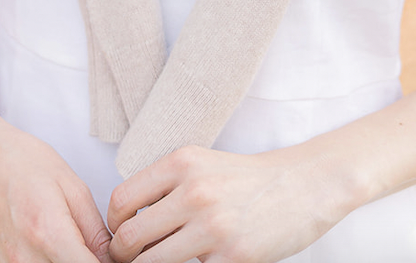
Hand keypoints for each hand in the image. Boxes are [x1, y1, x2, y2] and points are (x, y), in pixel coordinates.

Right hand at [0, 112, 112, 262]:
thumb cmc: (25, 163)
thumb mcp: (72, 186)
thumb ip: (94, 230)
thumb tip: (112, 260)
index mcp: (49, 233)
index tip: (115, 256)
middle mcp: (26, 259)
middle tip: (96, 248)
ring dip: (68, 262)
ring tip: (74, 244)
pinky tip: (55, 248)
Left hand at [107, 143, 344, 262]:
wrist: (302, 186)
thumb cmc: (247, 178)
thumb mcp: (202, 165)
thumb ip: (166, 186)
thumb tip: (126, 220)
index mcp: (182, 162)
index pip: (121, 199)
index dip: (113, 225)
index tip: (119, 236)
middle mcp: (194, 191)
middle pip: (129, 237)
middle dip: (122, 256)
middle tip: (129, 261)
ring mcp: (212, 227)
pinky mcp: (231, 257)